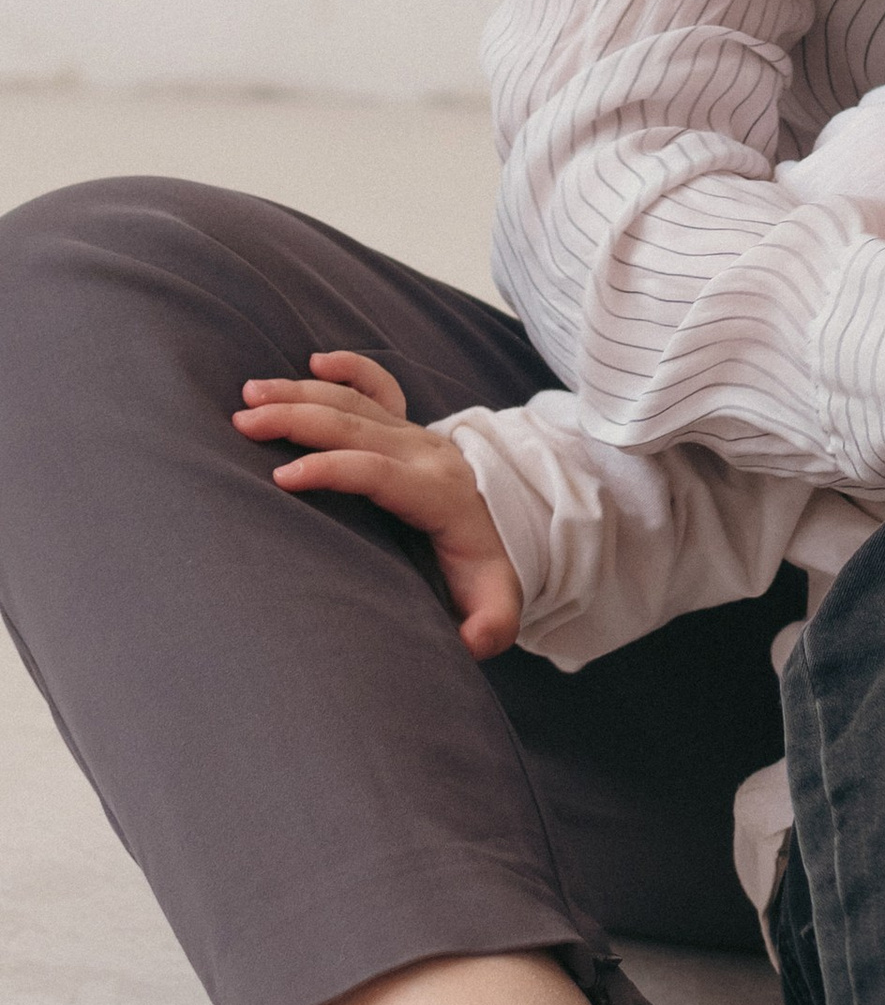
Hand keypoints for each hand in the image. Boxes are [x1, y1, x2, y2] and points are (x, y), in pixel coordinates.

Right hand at [233, 352, 524, 654]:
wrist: (521, 520)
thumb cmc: (493, 567)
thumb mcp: (499, 604)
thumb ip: (489, 625)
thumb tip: (468, 643)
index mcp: (438, 494)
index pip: (379, 473)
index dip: (332, 470)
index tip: (282, 477)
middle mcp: (425, 454)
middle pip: (357, 426)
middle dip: (299, 419)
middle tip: (244, 422)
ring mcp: (416, 435)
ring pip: (355, 403)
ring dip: (303, 394)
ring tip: (251, 393)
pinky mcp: (408, 427)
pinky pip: (378, 387)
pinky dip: (348, 369)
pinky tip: (315, 361)